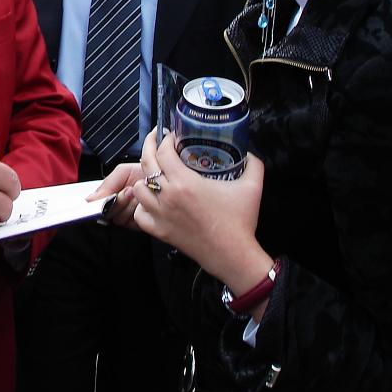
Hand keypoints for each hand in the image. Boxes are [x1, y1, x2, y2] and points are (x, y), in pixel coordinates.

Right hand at [87, 161, 143, 228]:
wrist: (166, 178)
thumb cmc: (146, 174)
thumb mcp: (124, 172)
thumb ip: (107, 183)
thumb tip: (89, 200)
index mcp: (110, 194)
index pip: (97, 203)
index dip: (101, 201)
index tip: (108, 196)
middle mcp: (116, 207)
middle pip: (107, 212)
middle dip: (119, 200)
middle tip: (129, 191)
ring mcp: (126, 216)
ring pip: (117, 218)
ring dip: (128, 205)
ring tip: (137, 195)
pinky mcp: (137, 224)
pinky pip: (130, 223)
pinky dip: (137, 212)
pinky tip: (142, 204)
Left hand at [133, 131, 271, 291]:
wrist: (233, 255)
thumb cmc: (240, 222)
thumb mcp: (252, 186)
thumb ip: (252, 163)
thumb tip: (248, 152)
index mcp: (185, 182)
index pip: (163, 152)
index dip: (165, 139)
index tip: (171, 135)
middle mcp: (168, 196)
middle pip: (146, 163)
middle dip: (148, 146)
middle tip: (155, 140)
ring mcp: (161, 215)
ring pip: (138, 188)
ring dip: (144, 177)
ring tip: (154, 172)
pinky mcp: (160, 231)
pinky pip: (139, 215)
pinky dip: (142, 206)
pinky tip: (152, 201)